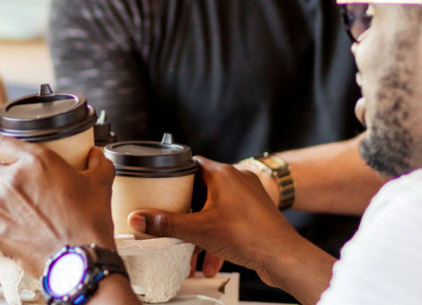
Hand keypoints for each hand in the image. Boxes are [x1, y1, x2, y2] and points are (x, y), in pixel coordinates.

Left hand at [0, 136, 115, 274]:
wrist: (80, 260)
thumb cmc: (88, 224)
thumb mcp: (99, 186)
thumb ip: (98, 165)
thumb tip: (96, 157)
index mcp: (34, 161)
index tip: (0, 156)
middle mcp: (12, 180)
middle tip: (10, 186)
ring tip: (0, 204)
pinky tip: (3, 233)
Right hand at [129, 156, 305, 285]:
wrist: (282, 256)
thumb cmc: (249, 235)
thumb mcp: (198, 230)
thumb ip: (166, 224)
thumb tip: (139, 219)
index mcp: (223, 173)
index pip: (192, 164)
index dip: (175, 176)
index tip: (163, 186)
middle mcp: (238, 179)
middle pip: (203, 188)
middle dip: (188, 209)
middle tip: (174, 218)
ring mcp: (250, 196)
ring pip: (216, 208)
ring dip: (202, 228)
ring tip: (192, 247)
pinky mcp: (257, 213)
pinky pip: (230, 219)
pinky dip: (218, 235)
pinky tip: (210, 257)